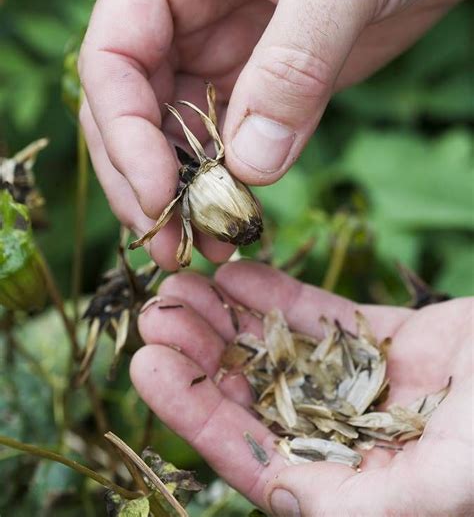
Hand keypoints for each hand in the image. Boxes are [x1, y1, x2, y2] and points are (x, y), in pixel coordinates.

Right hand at [79, 0, 473, 268]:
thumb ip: (295, 64)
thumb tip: (248, 167)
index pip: (112, 59)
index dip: (123, 135)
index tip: (157, 196)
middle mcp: (185, 11)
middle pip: (132, 109)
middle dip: (145, 180)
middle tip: (168, 244)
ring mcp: (226, 50)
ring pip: (180, 136)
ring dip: (187, 195)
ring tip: (208, 247)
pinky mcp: (269, 82)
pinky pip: (234, 143)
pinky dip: (233, 186)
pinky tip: (241, 221)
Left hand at [131, 262, 472, 514]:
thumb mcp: (454, 479)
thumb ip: (369, 503)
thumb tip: (282, 500)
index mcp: (357, 487)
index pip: (256, 454)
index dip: (196, 410)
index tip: (148, 363)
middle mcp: (353, 438)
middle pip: (257, 396)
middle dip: (201, 355)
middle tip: (155, 313)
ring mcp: (369, 385)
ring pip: (282, 353)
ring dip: (228, 320)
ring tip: (181, 287)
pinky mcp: (390, 342)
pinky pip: (323, 318)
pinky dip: (279, 296)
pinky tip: (237, 275)